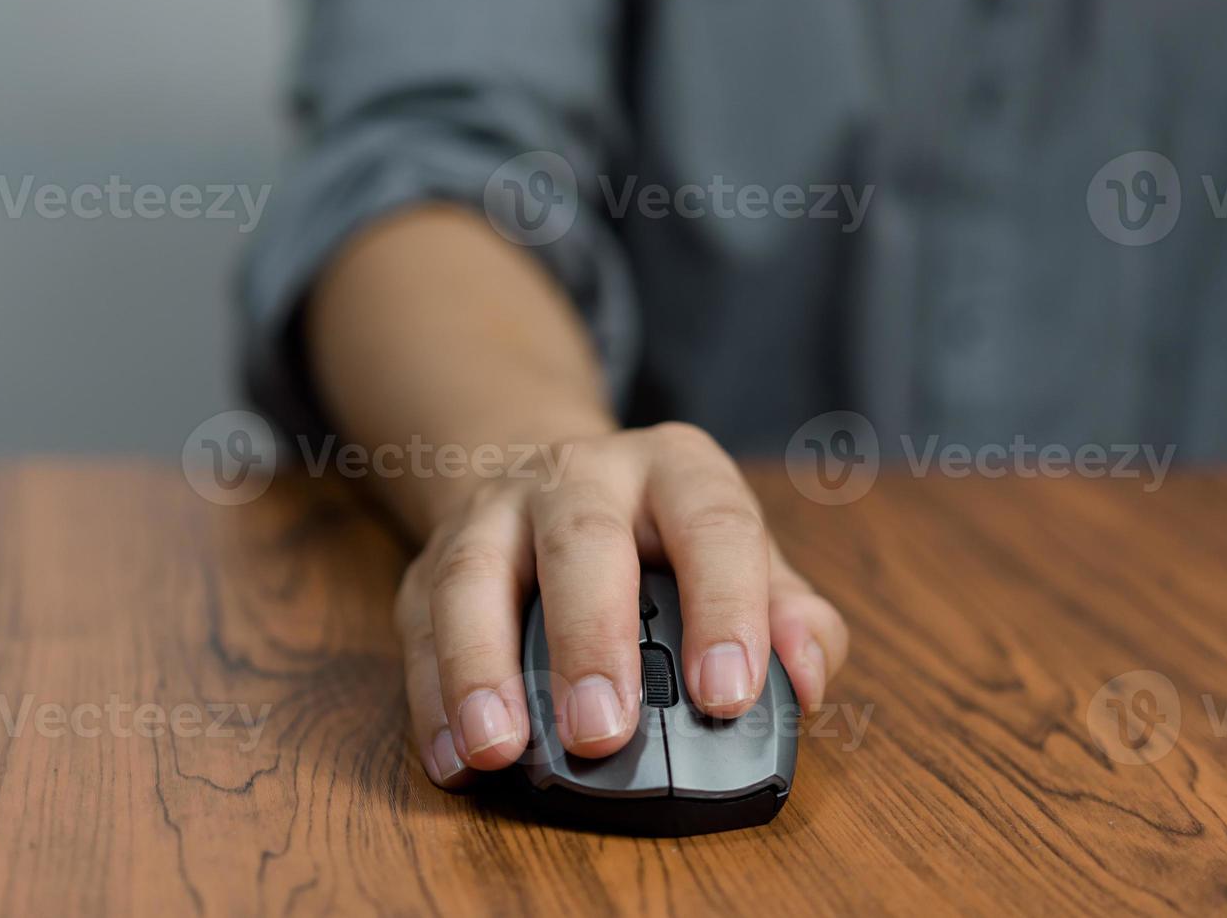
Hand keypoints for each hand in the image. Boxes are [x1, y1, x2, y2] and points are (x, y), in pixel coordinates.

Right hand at [392, 422, 849, 787]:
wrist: (547, 478)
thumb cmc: (661, 540)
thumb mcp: (742, 557)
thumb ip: (790, 616)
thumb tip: (807, 679)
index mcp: (675, 470)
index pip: (712, 526)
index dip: (725, 610)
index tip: (726, 695)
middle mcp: (580, 476)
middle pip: (581, 544)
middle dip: (589, 639)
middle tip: (603, 731)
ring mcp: (495, 513)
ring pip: (474, 576)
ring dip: (482, 667)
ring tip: (500, 749)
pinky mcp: (432, 562)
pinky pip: (420, 626)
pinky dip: (430, 697)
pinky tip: (453, 755)